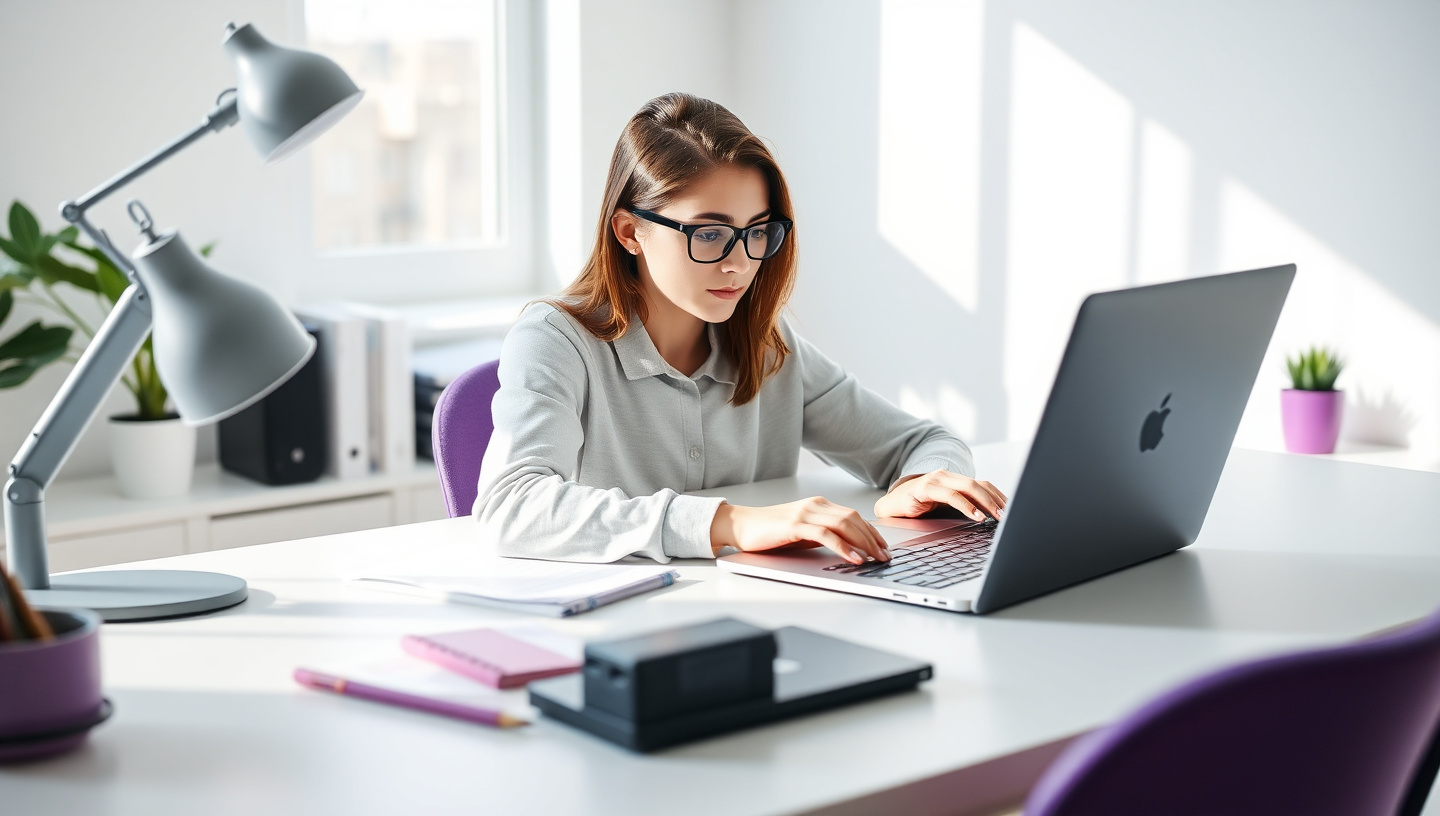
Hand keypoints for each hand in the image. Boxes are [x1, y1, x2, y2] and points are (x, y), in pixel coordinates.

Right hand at [710, 498, 889, 564]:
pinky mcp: (795, 525)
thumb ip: (823, 535)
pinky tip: (854, 558)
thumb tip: (849, 547)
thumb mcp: (803, 533)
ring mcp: (805, 513)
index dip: (872, 532)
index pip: (854, 516)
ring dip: (864, 543)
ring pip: (844, 524)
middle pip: (853, 519)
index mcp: (819, 505)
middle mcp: (815, 505)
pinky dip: (844, 546)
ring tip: (876, 558)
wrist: (741, 526)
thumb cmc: (770, 532)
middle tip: (885, 556)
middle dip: (873, 539)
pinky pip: (826, 535)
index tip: (884, 548)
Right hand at [874, 470, 1008, 521]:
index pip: (982, 484)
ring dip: (986, 503)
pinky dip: (966, 506)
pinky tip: (976, 516)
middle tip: (1009, 516)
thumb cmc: (916, 508)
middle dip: (997, 500)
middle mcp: (946, 476)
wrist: (889, 507)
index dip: (998, 496)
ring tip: (998, 517)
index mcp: (953, 480)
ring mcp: (935, 480)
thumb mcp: (942, 507)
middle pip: (979, 484)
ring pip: (968, 487)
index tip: (1012, 510)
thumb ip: (961, 506)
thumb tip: (988, 518)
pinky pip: (951, 495)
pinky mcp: (925, 488)